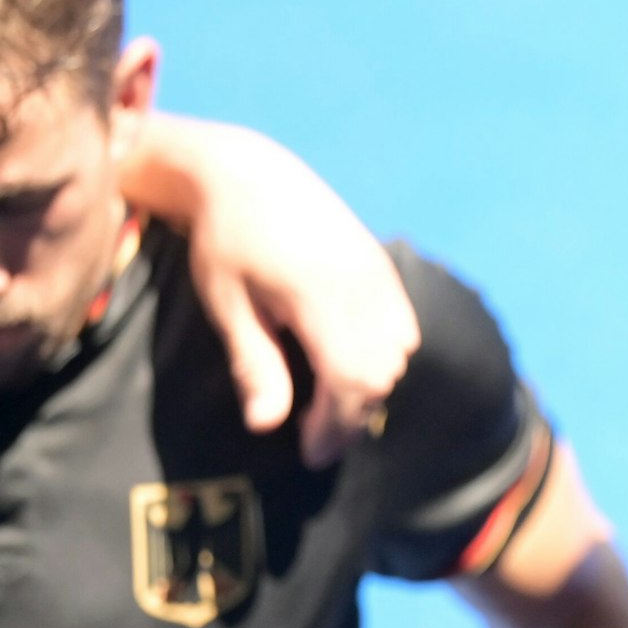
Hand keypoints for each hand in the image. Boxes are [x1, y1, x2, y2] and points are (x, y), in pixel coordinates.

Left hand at [134, 114, 420, 468]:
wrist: (249, 173)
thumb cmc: (224, 243)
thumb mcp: (227, 305)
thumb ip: (254, 364)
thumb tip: (267, 425)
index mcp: (318, 295)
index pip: (351, 379)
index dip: (335, 426)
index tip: (310, 453)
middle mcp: (360, 284)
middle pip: (382, 373)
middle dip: (353, 415)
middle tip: (318, 440)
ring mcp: (378, 274)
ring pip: (400, 353)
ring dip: (371, 387)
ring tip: (331, 405)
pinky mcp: (383, 267)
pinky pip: (404, 328)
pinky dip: (386, 358)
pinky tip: (350, 367)